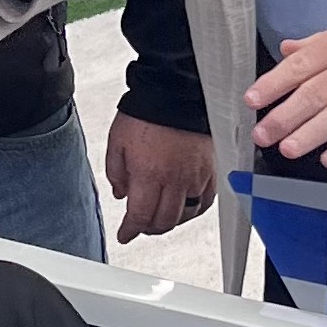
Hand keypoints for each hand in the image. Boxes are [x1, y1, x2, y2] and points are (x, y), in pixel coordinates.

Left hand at [104, 115, 217, 242]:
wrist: (174, 92)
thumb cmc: (146, 112)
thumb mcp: (116, 143)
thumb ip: (116, 173)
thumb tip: (121, 193)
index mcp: (149, 174)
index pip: (140, 216)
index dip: (130, 230)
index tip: (125, 234)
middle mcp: (174, 179)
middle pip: (164, 221)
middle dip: (149, 228)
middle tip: (141, 226)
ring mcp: (195, 176)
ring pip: (186, 214)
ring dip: (171, 221)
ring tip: (161, 218)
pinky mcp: (210, 169)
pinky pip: (206, 201)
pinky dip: (194, 209)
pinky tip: (185, 207)